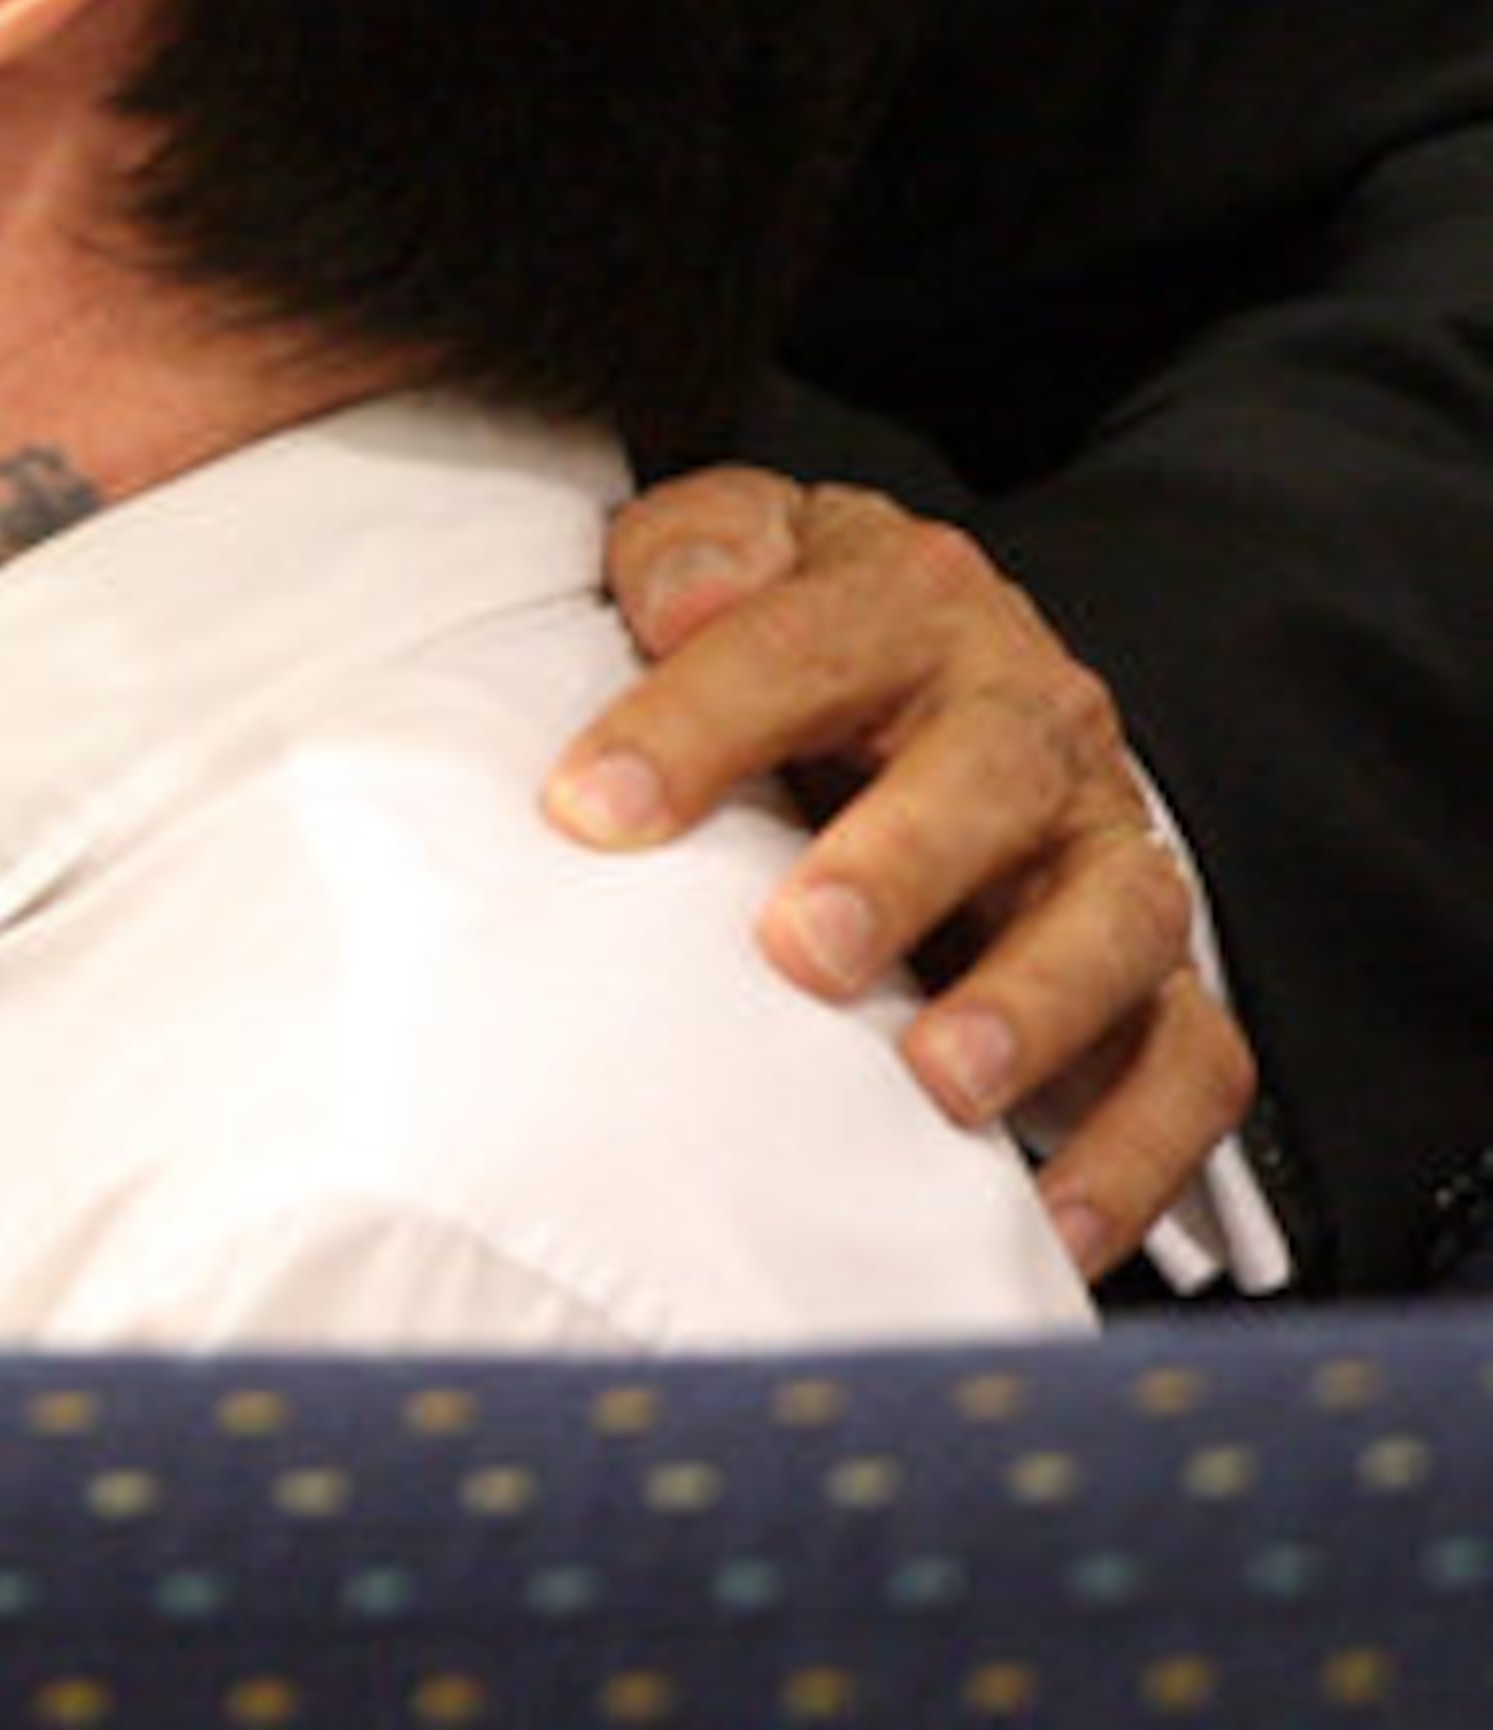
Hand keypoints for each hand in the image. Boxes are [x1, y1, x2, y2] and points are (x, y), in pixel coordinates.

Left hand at [549, 468, 1257, 1280]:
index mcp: (908, 605)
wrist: (950, 675)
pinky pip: (1186, 1060)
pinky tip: (1050, 1226)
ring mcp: (1105, 849)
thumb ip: (693, 555)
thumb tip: (678, 599)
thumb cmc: (804, 641)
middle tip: (800, 949)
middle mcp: (1029, 719)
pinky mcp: (1159, 973)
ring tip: (937, 1082)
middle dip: (897, 864)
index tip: (591, 808)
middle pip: (989, 774)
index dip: (695, 722)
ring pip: (1115, 918)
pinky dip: (1134, 1147)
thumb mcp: (739, 552)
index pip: (802, 646)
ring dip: (1033, 1006)